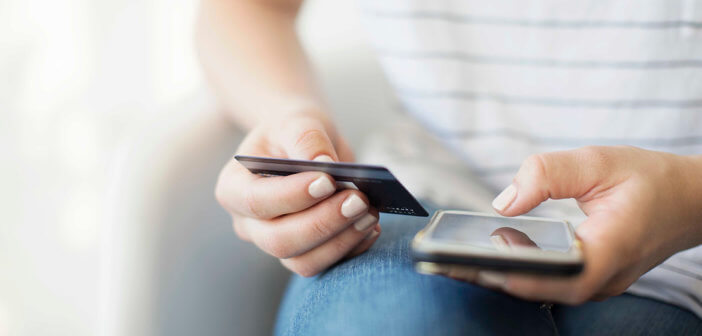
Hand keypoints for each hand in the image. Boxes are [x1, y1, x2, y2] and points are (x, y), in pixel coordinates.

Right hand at [215, 111, 380, 276]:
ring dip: (341, 241)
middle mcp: (249, 224)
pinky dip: (352, 249)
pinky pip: (326, 264)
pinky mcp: (305, 253)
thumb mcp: (296, 122)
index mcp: (234, 189)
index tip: (328, 181)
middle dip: (323, 223)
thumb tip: (325, 164)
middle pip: (280, 240)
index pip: (256, 202)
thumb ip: (306, 139)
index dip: (292, 196)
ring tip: (370, 213)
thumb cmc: (293, 132)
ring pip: (304, 262)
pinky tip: (371, 227)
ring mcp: (275, 243)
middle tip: (359, 200)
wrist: (303, 144)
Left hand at [454, 146, 701, 303]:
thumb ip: (549, 174)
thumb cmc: (649, 178)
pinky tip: (488, 258)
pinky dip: (519, 273)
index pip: (565, 275)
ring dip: (502, 278)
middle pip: (545, 289)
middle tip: (447, 266)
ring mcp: (599, 282)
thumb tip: (503, 202)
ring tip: (455, 264)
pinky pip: (551, 283)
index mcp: (613, 248)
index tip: (483, 264)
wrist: (688, 199)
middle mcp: (606, 275)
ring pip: (546, 290)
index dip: (523, 273)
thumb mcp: (600, 161)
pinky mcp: (591, 277)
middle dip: (495, 279)